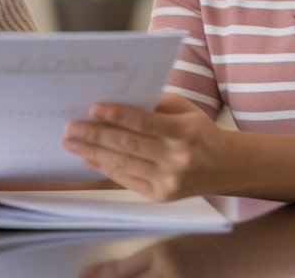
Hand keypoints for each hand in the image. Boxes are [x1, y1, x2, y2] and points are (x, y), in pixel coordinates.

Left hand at [62, 93, 232, 200]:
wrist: (225, 167)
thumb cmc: (199, 132)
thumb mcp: (185, 109)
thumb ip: (154, 103)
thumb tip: (115, 100)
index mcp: (185, 131)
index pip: (144, 122)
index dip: (116, 115)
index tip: (92, 108)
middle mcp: (177, 158)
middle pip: (128, 144)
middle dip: (95, 135)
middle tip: (70, 127)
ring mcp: (169, 180)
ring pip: (123, 164)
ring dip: (92, 152)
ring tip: (71, 142)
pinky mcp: (160, 195)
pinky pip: (126, 180)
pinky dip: (104, 168)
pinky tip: (88, 158)